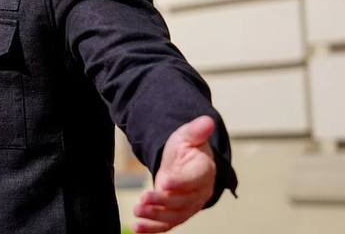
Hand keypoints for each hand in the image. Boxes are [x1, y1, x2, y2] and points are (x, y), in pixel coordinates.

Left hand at [132, 115, 217, 232]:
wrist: (185, 164)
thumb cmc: (187, 149)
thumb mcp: (187, 136)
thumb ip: (196, 130)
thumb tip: (206, 121)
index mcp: (204, 171)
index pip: (195, 179)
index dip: (180, 182)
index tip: (164, 182)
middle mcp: (199, 192)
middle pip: (182, 201)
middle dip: (162, 201)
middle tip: (144, 198)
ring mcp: (189, 205)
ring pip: (174, 215)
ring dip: (155, 216)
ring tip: (138, 211)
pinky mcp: (177, 214)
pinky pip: (167, 224)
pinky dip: (153, 228)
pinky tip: (137, 228)